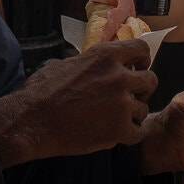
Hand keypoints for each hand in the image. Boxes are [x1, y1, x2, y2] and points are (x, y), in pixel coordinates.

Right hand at [0, 41, 157, 165]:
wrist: (32, 120)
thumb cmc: (41, 90)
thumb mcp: (64, 63)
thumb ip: (86, 62)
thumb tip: (87, 62)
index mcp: (105, 56)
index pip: (141, 48)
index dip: (142, 60)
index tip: (138, 68)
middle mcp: (119, 77)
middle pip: (151, 80)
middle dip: (142, 89)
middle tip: (130, 97)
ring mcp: (122, 104)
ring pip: (144, 108)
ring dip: (133, 114)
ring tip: (116, 119)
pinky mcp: (120, 130)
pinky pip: (139, 132)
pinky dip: (130, 134)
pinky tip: (118, 134)